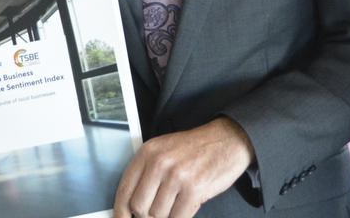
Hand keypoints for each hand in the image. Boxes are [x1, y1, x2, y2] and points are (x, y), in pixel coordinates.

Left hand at [114, 117, 253, 217]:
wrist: (228, 140)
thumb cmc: (196, 149)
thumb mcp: (164, 151)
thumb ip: (146, 175)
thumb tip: (132, 207)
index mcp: (147, 152)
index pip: (124, 191)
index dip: (121, 212)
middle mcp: (159, 163)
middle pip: (139, 207)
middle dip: (146, 216)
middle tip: (158, 212)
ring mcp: (177, 176)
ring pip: (157, 216)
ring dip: (166, 216)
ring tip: (177, 203)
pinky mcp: (194, 189)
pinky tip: (184, 209)